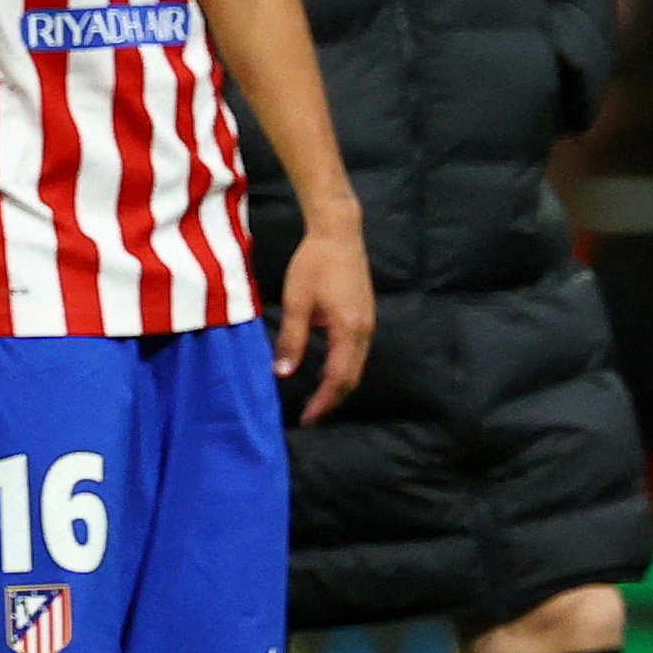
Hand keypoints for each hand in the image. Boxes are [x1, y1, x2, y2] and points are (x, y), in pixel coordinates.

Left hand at [277, 215, 374, 424]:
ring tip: (318, 400)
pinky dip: (343, 368)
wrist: (339, 234)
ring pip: (356, 366)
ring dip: (339, 385)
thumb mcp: (296, 302)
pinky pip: (356, 352)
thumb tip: (283, 373)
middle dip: (332, 400)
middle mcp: (365, 331)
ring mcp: (368, 324)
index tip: (308, 418)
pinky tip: (326, 371)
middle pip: (352, 377)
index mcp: (349, 330)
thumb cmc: (314, 264)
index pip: (338, 378)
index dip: (323, 402)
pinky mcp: (365, 316)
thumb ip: (291, 339)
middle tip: (312, 416)